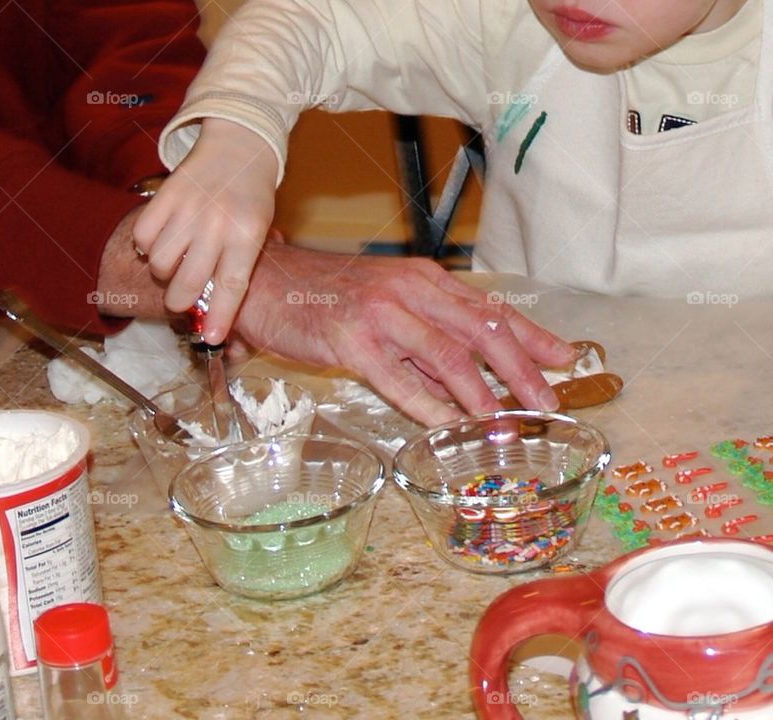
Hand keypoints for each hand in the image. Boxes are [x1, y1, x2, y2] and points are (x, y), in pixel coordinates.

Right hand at [132, 118, 278, 343]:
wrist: (239, 145)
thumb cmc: (251, 197)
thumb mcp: (261, 230)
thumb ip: (240, 265)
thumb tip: (218, 312)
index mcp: (247, 235)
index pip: (232, 286)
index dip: (221, 317)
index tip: (212, 338)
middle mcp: (217, 223)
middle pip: (188, 283)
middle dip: (179, 301)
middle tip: (180, 299)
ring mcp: (189, 208)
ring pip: (159, 262)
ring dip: (162, 271)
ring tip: (174, 261)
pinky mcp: (166, 194)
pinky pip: (143, 236)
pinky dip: (146, 245)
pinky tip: (160, 239)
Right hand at [233, 242, 574, 425]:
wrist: (267, 280)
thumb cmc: (326, 295)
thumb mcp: (387, 305)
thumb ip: (425, 339)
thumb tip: (466, 383)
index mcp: (425, 280)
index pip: (490, 309)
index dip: (533, 336)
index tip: (566, 358)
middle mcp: (411, 290)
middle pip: (482, 331)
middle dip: (524, 370)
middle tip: (550, 402)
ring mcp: (382, 314)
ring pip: (448, 355)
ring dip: (484, 394)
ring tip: (509, 423)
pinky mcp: (351, 340)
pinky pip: (399, 378)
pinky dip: (429, 405)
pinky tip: (449, 426)